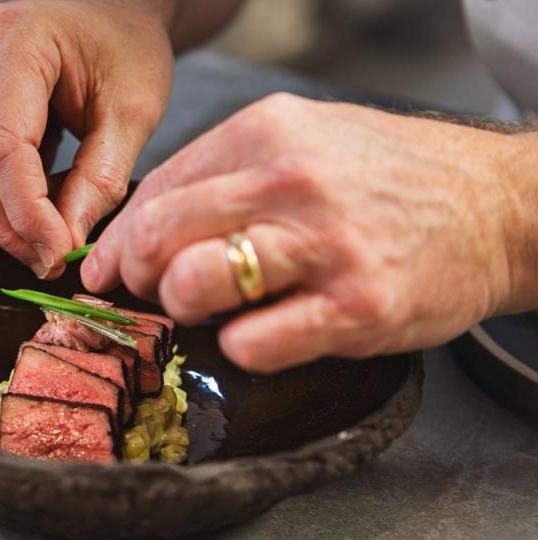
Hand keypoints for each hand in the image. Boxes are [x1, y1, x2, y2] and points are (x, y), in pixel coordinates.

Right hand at [0, 0, 173, 277]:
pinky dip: (1, 192)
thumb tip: (68, 239)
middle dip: (11, 224)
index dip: (28, 211)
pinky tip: (39, 200)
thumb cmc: (124, 44)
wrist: (111, 11)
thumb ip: (101, 177)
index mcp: (13, 40)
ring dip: (4, 213)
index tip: (57, 254)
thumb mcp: (133, 110)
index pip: (5, 146)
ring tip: (52, 233)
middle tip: (50, 261)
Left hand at [82, 93, 537, 371]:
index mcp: (265, 133)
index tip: (105, 271)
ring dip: (181, 308)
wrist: (493, 205)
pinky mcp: (356, 307)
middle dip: (135, 277)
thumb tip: (136, 230)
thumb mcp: (301, 140)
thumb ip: (221, 175)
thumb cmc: (384, 178)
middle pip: (159, 236)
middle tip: (150, 294)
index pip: (153, 192)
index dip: (116, 242)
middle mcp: (290, 182)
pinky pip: (255, 342)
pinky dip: (237, 348)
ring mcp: (325, 245)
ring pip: (194, 283)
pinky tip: (252, 338)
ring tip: (205, 311)